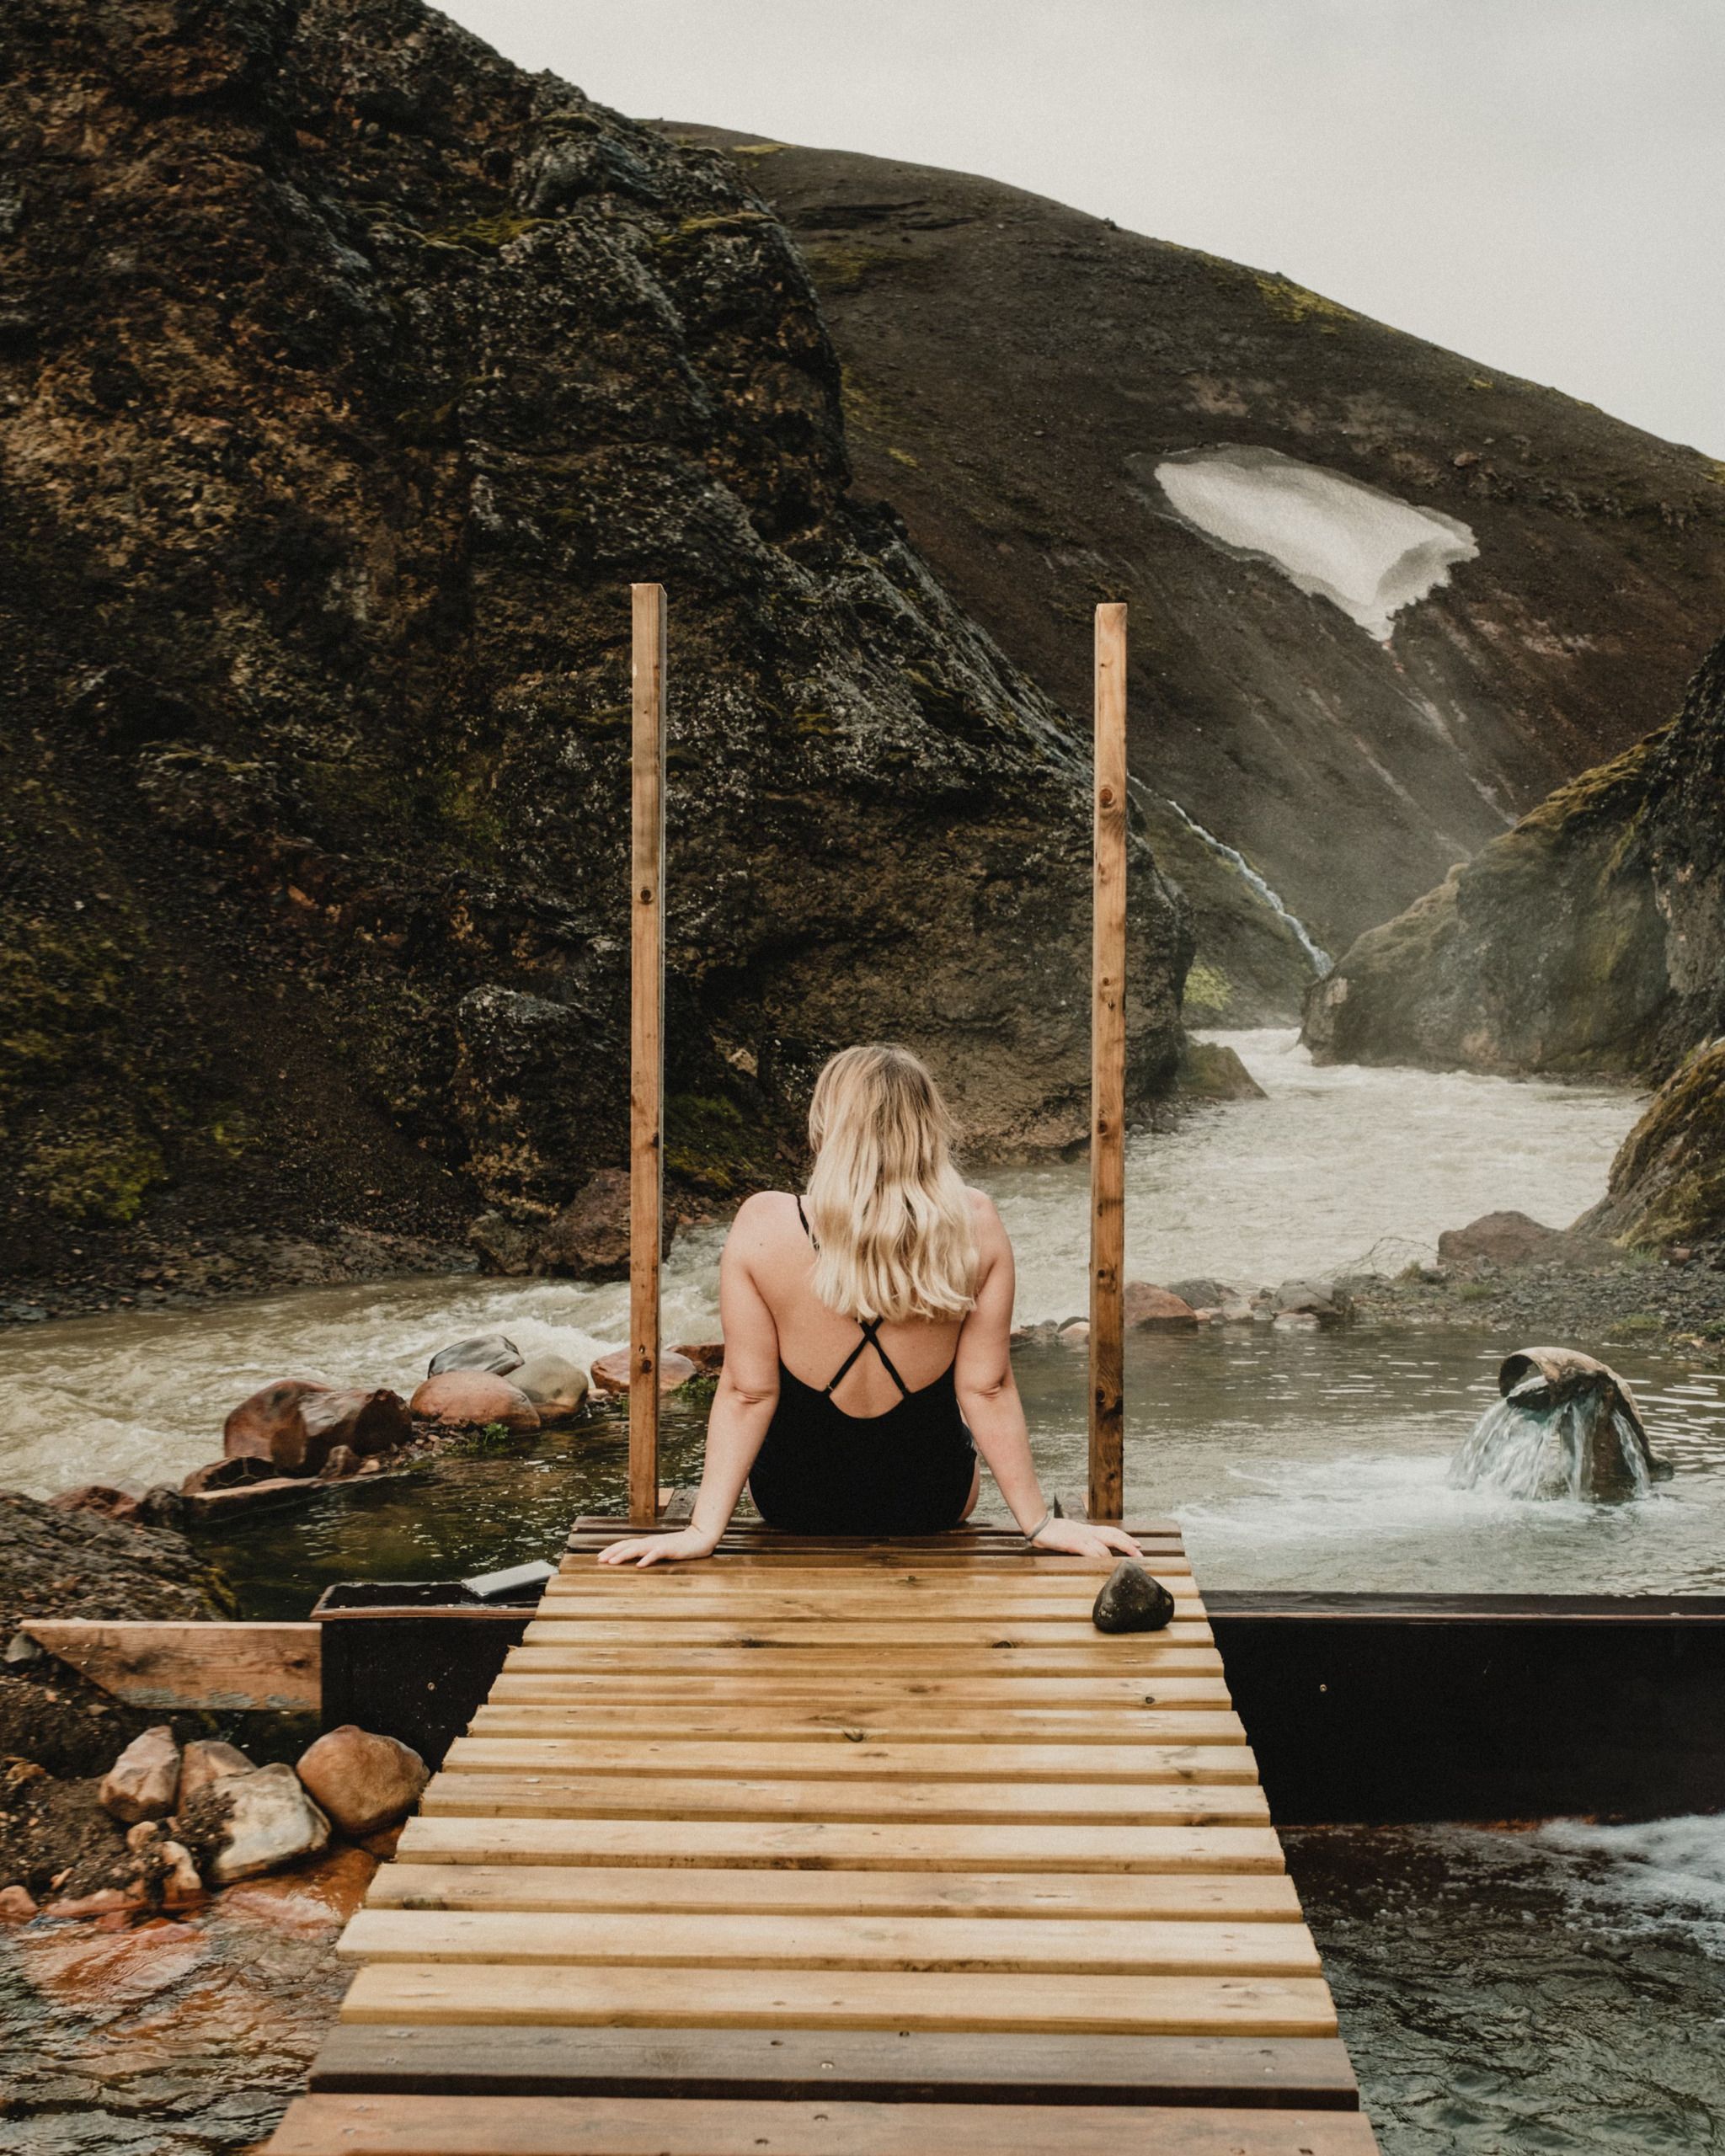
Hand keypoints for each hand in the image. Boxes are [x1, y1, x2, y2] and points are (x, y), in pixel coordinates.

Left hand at [597, 1526, 718, 1566]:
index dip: (612, 1549)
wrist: (700, 1538)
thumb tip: (636, 1561)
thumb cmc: (681, 1547)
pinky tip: (639, 1565)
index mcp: (648, 1542)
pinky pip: (656, 1553)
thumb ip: (650, 1553)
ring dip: (624, 1555)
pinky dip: (647, 1559)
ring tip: (612, 1562)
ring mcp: (659, 1544)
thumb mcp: (662, 1550)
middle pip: (627, 1545)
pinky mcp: (670, 1549)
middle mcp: (651, 1542)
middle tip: (599, 1560)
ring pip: (638, 1548)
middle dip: (612, 1552)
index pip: (626, 1544)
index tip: (600, 1557)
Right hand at [1028, 1517, 1142, 1560]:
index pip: (1111, 1532)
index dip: (1125, 1537)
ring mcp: (1081, 1537)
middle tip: (1140, 1552)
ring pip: (1105, 1544)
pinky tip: (1108, 1561)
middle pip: (1113, 1536)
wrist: (1039, 1526)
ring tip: (1130, 1558)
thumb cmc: (1053, 1533)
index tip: (1137, 1544)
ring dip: (1118, 1551)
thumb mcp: (1072, 1536)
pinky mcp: (1074, 1543)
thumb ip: (1083, 1543)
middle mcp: (1088, 1532)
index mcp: (1088, 1530)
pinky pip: (1090, 1550)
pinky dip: (1100, 1556)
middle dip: (1128, 1544)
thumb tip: (1094, 1551)